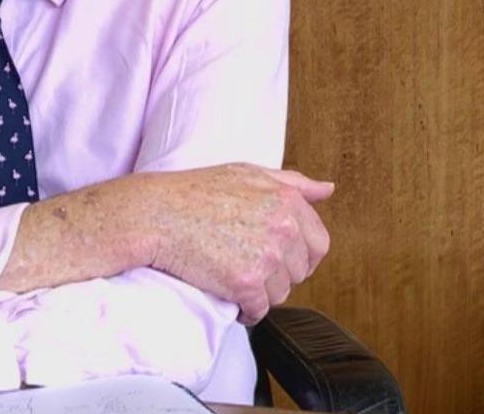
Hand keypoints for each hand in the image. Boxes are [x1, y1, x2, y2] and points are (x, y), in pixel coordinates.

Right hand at [138, 164, 333, 323]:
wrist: (156, 215)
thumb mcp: (248, 173)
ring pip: (280, 294)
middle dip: (278, 275)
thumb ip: (293, 183)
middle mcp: (284, 228)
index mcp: (288, 201)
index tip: (281, 259)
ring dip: (260, 293)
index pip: (319, 243)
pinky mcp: (246, 283)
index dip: (301, 256)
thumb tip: (327, 190)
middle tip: (248, 265)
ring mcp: (267, 257)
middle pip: (299, 272)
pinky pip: (259, 311)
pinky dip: (245, 310)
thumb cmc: (196, 192)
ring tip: (234, 276)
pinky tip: (228, 295)